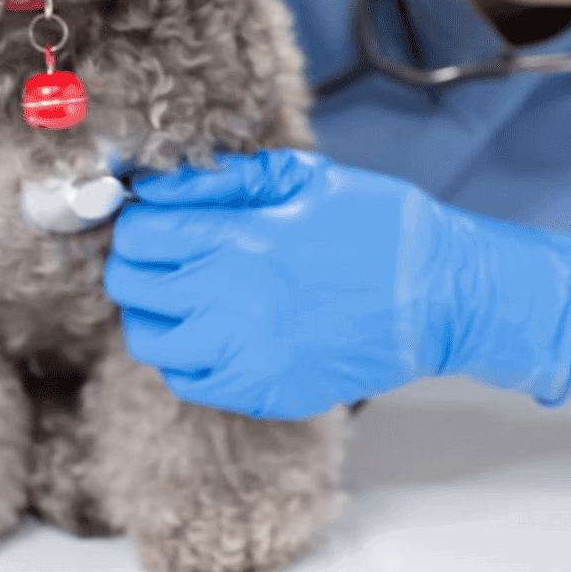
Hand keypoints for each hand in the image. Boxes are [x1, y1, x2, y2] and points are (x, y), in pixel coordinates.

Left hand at [106, 150, 570, 420]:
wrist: (441, 296)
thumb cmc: (379, 226)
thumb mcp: (302, 179)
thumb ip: (221, 181)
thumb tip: (156, 186)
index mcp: (238, 240)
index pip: (137, 234)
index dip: (138, 220)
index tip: (154, 217)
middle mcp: (229, 303)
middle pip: (129, 286)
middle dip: (137, 261)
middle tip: (166, 251)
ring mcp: (243, 356)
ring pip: (147, 339)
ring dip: (155, 310)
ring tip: (187, 291)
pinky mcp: (262, 392)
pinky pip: (185, 380)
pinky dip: (185, 355)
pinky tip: (214, 329)